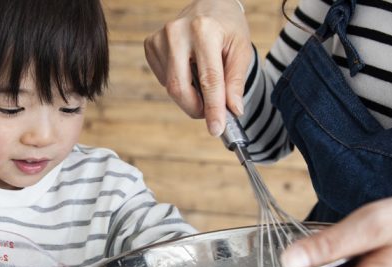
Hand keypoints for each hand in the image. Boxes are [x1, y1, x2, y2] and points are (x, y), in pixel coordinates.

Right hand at [144, 0, 250, 135]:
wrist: (209, 4)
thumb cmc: (227, 27)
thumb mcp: (241, 50)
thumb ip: (235, 82)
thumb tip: (232, 110)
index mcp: (204, 30)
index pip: (208, 79)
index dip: (212, 108)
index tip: (216, 129)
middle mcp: (177, 32)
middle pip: (180, 88)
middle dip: (195, 108)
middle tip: (210, 114)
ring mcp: (160, 38)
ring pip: (170, 87)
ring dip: (189, 96)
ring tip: (203, 84)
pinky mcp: (150, 45)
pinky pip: (163, 79)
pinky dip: (178, 84)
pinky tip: (189, 70)